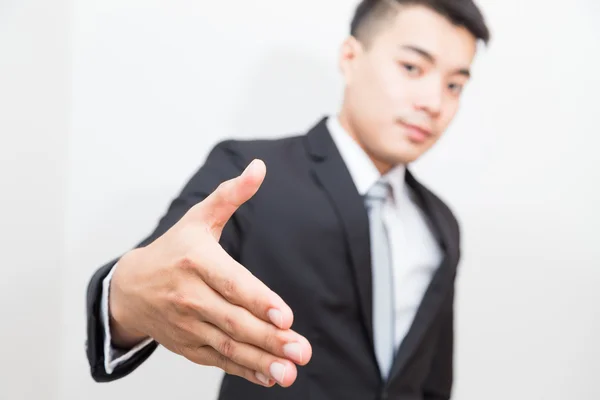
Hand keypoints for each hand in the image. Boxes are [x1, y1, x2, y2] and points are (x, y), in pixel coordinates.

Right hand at [108, 159, 311, 386]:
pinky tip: (269, 376)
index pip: (230, 283)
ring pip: (228, 345)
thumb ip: (231, 195)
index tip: (285, 316)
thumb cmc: (173, 249)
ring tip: (290, 372)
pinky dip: (244, 369)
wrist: (129, 288)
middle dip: (269, 338)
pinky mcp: (188, 344)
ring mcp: (188, 324)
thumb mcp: (198, 218)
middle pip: (233, 321)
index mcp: (195, 261)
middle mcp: (190, 296)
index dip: (257, 300)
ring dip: (261, 360)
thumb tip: (260, 167)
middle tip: (302, 351)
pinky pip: (218, 360)